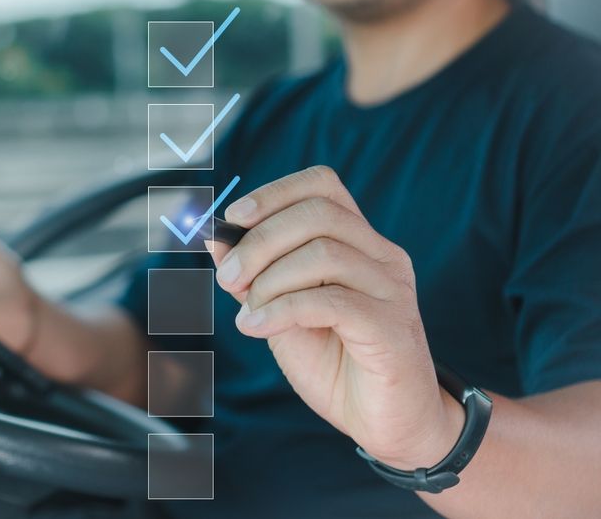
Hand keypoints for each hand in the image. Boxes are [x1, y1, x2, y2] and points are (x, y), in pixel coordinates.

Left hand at [209, 166, 463, 469]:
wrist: (385, 422)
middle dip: (260, 241)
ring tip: (248, 312)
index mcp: (358, 242)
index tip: (235, 217)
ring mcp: (391, 289)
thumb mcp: (281, 311)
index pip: (323, 186)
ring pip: (324, 254)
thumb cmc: (336, 362)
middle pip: (318, 213)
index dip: (275, 192)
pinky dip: (282, 309)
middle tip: (228, 279)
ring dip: (269, 280)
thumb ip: (254, 275)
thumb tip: (215, 238)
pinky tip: (258, 328)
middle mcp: (381, 256)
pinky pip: (332, 301)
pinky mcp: (392, 327)